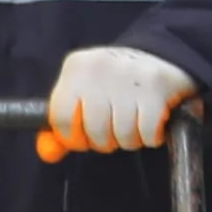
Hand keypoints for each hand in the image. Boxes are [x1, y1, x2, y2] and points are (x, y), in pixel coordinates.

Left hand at [36, 46, 195, 161]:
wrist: (164, 58)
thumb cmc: (115, 85)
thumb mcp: (85, 96)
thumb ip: (63, 125)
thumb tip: (47, 153)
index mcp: (76, 67)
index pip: (61, 118)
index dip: (74, 136)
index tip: (85, 136)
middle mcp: (100, 67)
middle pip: (94, 131)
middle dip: (105, 140)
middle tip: (114, 128)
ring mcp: (129, 76)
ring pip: (122, 135)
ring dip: (130, 140)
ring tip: (134, 123)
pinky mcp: (157, 88)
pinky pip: (147, 134)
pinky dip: (150, 138)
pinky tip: (152, 123)